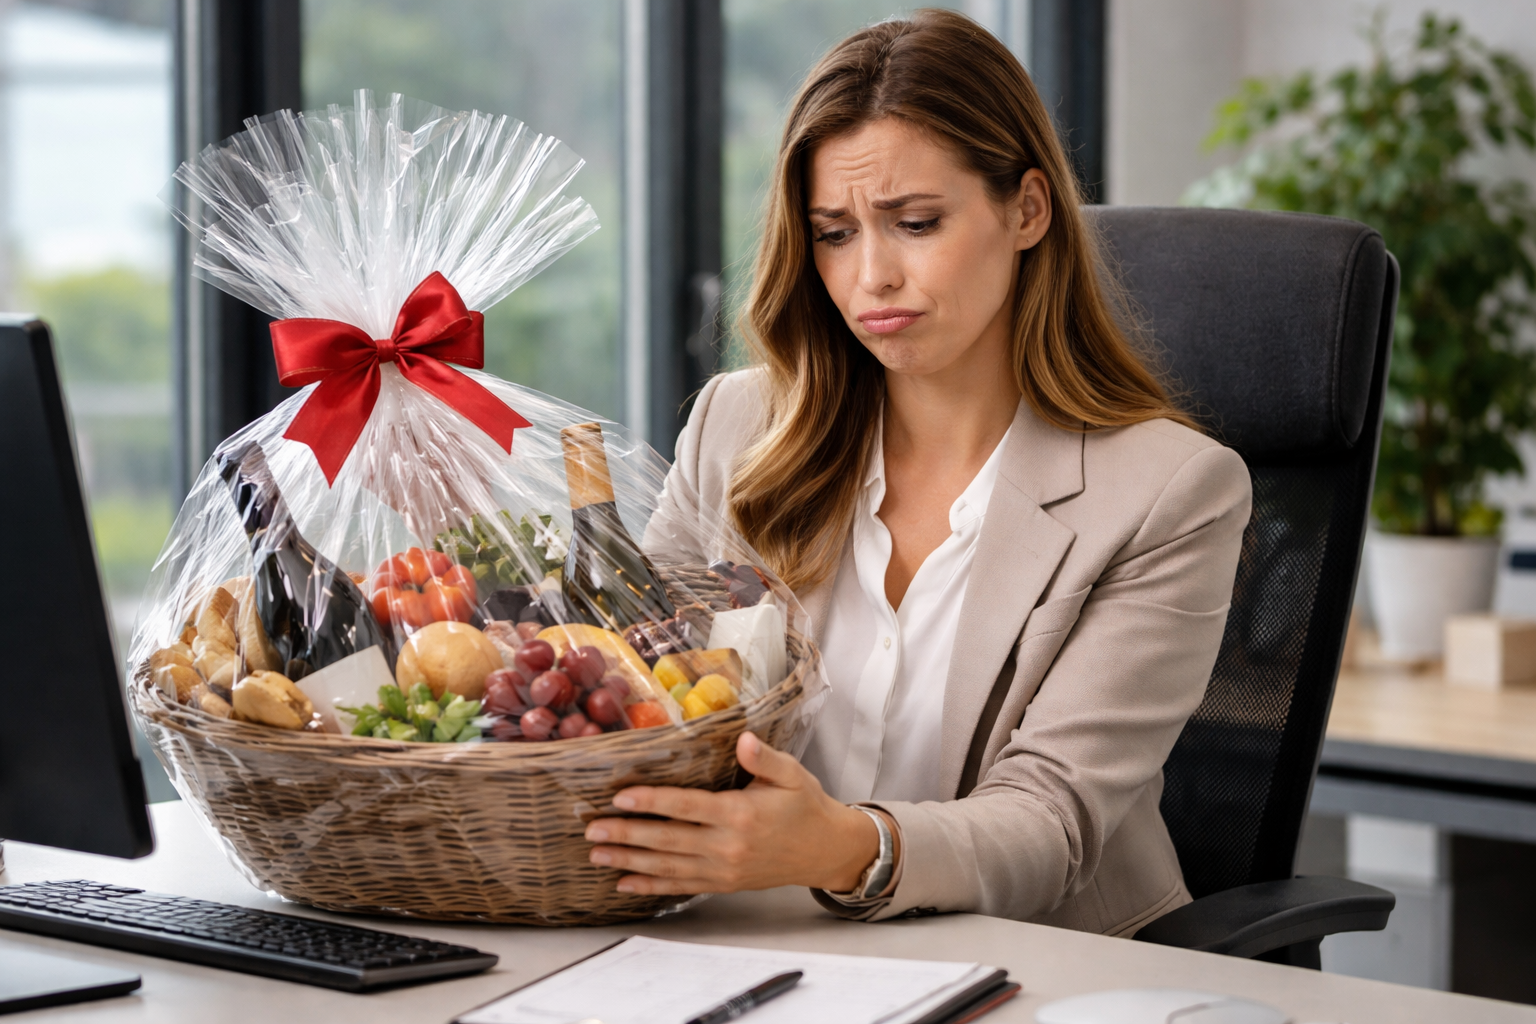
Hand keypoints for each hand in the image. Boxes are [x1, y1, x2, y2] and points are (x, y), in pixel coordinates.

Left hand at [584, 731, 883, 894]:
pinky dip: (651, 886)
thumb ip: (765, 757)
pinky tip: (625, 883)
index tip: (620, 797)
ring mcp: (724, 869)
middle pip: (668, 841)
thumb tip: (743, 738)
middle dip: (627, 835)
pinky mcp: (723, 883)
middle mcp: (728, 846)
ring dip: (630, 862)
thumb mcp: (792, 773)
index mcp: (740, 814)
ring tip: (597, 856)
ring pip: (668, 866)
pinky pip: (681, 886)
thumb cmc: (806, 806)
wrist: (825, 850)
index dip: (651, 803)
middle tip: (592, 831)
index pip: (686, 806)